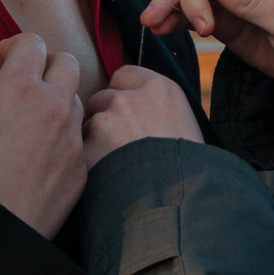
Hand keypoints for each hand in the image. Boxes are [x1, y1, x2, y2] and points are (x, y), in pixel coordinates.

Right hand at [0, 34, 85, 238]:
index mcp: (18, 88)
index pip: (30, 42)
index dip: (10, 49)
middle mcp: (53, 104)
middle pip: (65, 62)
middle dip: (44, 67)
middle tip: (23, 87)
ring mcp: (72, 135)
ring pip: (76, 100)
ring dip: (57, 103)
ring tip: (33, 126)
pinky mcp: (82, 164)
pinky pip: (78, 138)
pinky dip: (63, 139)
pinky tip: (41, 159)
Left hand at [80, 66, 202, 168]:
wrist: (184, 199)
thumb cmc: (192, 168)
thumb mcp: (186, 124)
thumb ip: (159, 108)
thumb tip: (144, 111)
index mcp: (159, 88)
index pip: (124, 75)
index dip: (123, 94)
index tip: (128, 112)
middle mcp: (129, 98)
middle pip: (101, 99)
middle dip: (105, 118)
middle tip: (121, 144)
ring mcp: (105, 121)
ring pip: (87, 126)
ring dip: (95, 142)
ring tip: (118, 166)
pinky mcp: (89, 148)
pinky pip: (81, 153)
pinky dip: (89, 165)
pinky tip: (107, 178)